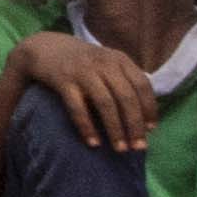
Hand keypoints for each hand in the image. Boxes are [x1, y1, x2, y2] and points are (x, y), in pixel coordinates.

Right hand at [11, 29, 160, 152]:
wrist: (45, 47)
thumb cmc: (83, 62)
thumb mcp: (107, 62)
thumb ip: (125, 80)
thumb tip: (145, 115)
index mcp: (119, 59)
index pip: (142, 85)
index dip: (149, 108)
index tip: (151, 130)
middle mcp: (103, 63)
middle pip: (126, 97)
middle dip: (135, 125)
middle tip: (139, 148)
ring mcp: (82, 71)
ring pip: (105, 103)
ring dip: (115, 129)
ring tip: (120, 149)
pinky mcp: (63, 80)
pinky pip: (77, 107)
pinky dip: (87, 127)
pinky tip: (93, 143)